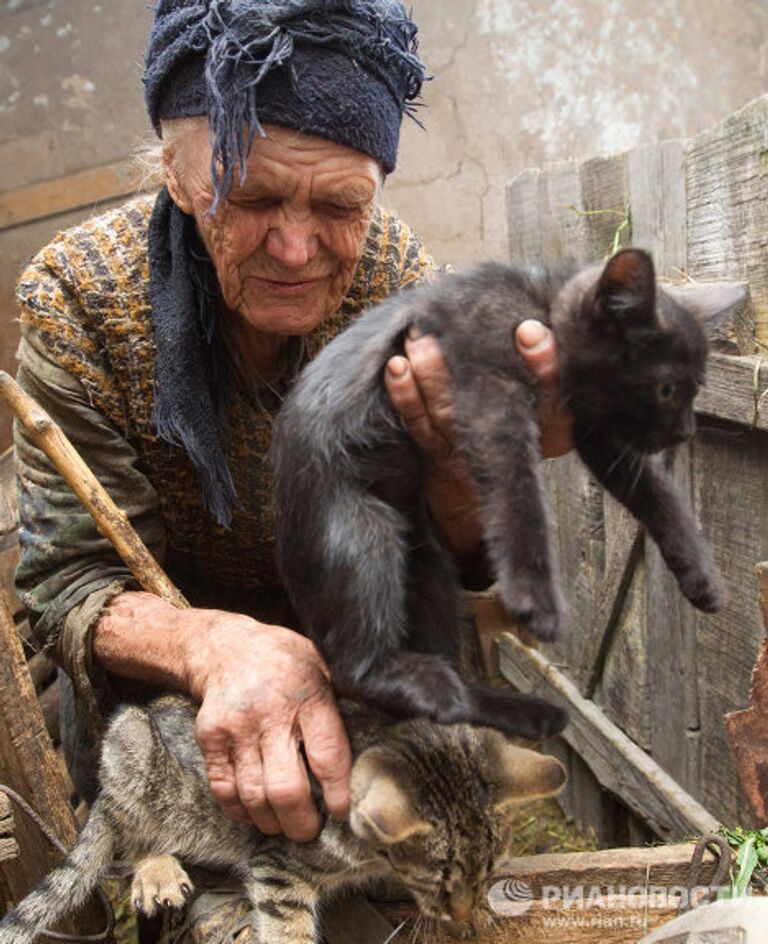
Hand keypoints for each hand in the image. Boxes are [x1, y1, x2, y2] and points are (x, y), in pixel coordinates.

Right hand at [185, 612, 350, 841]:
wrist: (224, 647)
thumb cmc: (286, 661)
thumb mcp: (324, 664)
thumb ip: (347, 696)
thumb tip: (390, 721)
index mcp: (309, 695)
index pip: (328, 756)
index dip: (337, 793)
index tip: (341, 811)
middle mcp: (270, 713)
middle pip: (286, 789)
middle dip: (302, 823)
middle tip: (310, 831)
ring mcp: (236, 727)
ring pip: (254, 797)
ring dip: (271, 822)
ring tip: (283, 825)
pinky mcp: (209, 737)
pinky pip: (224, 791)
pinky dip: (240, 811)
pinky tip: (254, 812)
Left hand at [384, 321, 572, 552]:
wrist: (488, 487)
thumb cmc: (522, 417)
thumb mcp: (549, 401)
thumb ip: (545, 363)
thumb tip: (534, 318)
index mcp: (549, 426)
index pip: (551, 394)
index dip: (543, 365)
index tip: (528, 330)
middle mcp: (509, 438)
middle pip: (494, 402)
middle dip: (473, 363)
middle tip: (458, 323)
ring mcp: (469, 448)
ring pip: (447, 411)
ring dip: (430, 374)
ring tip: (419, 338)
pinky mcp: (435, 453)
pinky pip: (417, 424)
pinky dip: (404, 396)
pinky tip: (396, 367)